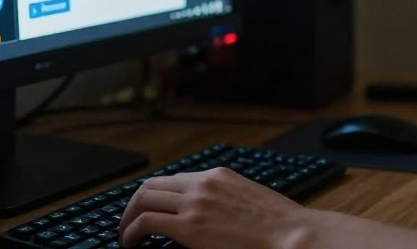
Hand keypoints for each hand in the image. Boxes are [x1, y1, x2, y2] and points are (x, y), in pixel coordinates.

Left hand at [118, 167, 307, 248]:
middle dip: (134, 204)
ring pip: (143, 200)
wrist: (290, 234)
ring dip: (128, 219)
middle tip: (129, 224)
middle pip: (152, 185)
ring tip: (126, 238)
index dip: (155, 196)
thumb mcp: (248, 199)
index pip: (174, 179)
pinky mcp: (190, 227)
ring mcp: (194, 203)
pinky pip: (146, 223)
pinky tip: (131, 245)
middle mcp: (202, 183)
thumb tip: (210, 215)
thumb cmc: (278, 226)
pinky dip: (131, 233)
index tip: (149, 211)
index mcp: (217, 175)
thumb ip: (224, 200)